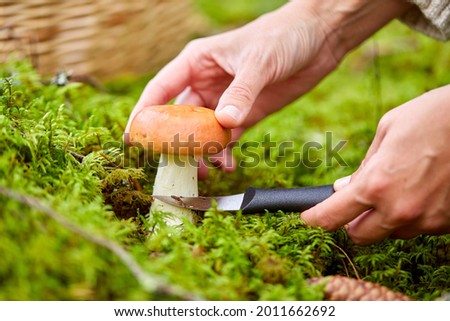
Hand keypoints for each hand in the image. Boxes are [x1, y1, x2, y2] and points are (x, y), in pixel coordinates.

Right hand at [125, 0, 409, 174]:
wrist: (319, 39)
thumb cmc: (283, 36)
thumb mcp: (260, 61)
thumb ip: (242, 92)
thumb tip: (224, 123)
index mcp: (197, 63)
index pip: (161, 90)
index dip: (144, 114)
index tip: (133, 138)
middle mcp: (207, 83)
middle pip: (180, 117)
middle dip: (175, 142)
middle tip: (174, 166)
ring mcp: (226, 100)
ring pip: (203, 132)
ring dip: (201, 153)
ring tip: (205, 171)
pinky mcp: (246, 113)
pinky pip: (228, 137)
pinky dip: (224, 153)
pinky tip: (227, 165)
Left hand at [302, 85, 449, 244]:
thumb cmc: (430, 117)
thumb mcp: (385, 132)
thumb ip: (363, 167)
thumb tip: (344, 189)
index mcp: (376, 184)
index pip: (332, 216)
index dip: (314, 220)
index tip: (308, 219)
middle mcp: (399, 209)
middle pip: (359, 235)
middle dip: (350, 223)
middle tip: (354, 205)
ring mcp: (426, 220)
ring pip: (391, 233)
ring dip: (384, 219)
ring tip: (395, 189)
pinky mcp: (447, 223)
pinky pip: (418, 227)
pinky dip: (411, 215)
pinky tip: (418, 190)